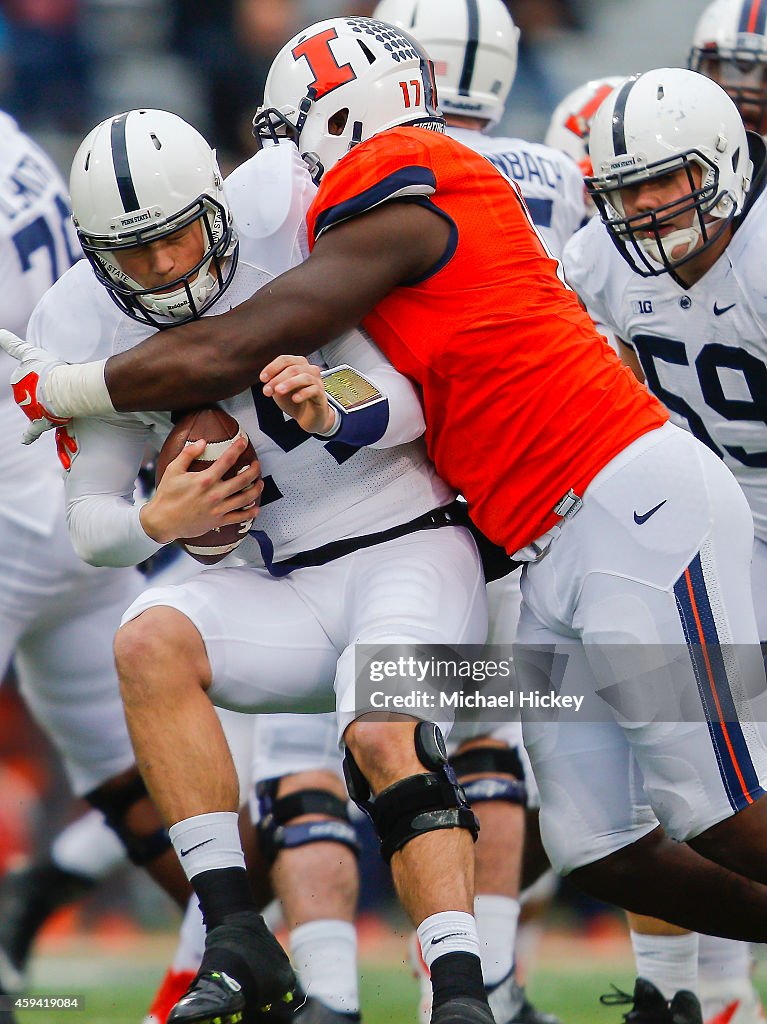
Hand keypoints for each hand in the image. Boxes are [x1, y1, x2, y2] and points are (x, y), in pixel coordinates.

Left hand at [0, 330, 69, 442]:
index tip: (23, 375)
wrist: (60, 390)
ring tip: (62, 397)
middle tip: (60, 383)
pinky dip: (28, 436)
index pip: (21, 376)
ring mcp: (29, 409)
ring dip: (47, 405)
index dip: (25, 377)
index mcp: (18, 378)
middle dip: (44, 389)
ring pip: (37, 407)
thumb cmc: (50, 370)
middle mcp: (20, 394)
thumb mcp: (30, 352)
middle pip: (33, 392)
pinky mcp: (38, 423)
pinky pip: (32, 431)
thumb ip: (12, 344)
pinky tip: (24, 440)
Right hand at [140, 435, 262, 544]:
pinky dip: (250, 513)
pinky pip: (239, 517)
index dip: (237, 448)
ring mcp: (218, 509)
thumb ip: (188, 454)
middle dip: (254, 470)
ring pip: (245, 498)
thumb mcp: (173, 470)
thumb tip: (202, 441)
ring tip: (260, 483)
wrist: (162, 521)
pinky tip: (256, 507)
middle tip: (257, 465)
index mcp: (205, 479)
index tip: (244, 442)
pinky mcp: (218, 521)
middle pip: (242, 480)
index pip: (227, 460)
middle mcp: (215, 494)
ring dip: (256, 489)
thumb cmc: (167, 495)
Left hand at [261, 355, 336, 434]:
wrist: (308, 417)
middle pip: (293, 368)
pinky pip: (314, 390)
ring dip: (289, 384)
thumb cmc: (294, 400)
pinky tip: (295, 399)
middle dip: (277, 379)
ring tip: (278, 392)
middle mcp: (309, 370)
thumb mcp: (279, 390)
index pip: (285, 360)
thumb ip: (273, 383)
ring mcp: (317, 382)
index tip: (263, 379)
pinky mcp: (321, 395)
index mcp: (298, 365)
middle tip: (267, 390)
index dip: (272, 368)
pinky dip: (303, 393)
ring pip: (304, 377)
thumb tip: (267, 381)